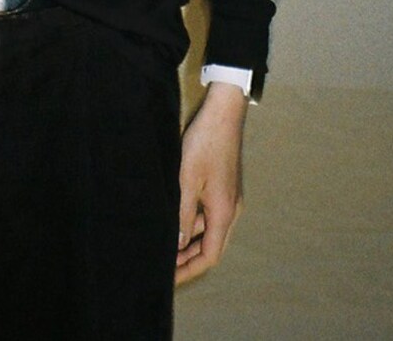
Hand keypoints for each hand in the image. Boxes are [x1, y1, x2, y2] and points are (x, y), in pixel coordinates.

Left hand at [176, 82, 246, 283]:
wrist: (223, 113)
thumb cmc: (204, 143)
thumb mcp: (187, 180)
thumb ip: (182, 213)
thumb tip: (176, 243)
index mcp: (224, 212)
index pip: (209, 256)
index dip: (188, 269)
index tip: (169, 278)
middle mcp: (230, 209)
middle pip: (210, 246)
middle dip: (187, 259)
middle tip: (162, 266)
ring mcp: (228, 197)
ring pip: (208, 229)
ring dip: (189, 239)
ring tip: (163, 244)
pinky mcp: (223, 185)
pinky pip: (208, 213)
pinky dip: (193, 221)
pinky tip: (175, 217)